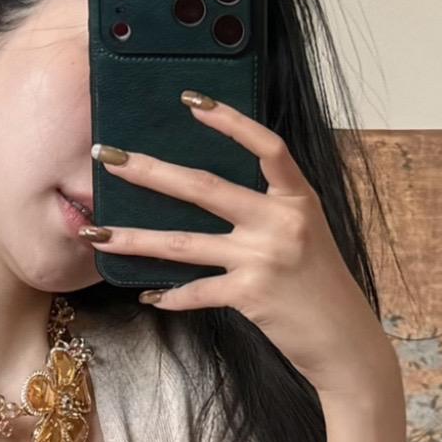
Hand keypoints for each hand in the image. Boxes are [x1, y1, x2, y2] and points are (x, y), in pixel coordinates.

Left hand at [88, 91, 396, 398]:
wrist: (345, 341)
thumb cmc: (321, 286)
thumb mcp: (307, 233)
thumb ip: (271, 208)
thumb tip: (216, 191)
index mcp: (297, 199)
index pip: (265, 146)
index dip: (230, 120)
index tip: (191, 100)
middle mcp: (281, 222)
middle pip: (204, 188)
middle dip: (150, 171)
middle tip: (109, 157)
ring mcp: (263, 259)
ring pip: (183, 244)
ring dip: (135, 239)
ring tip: (97, 233)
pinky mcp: (250, 296)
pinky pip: (197, 291)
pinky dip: (170, 295)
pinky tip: (147, 295)